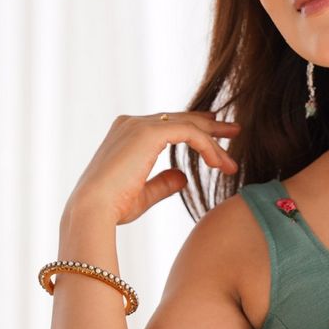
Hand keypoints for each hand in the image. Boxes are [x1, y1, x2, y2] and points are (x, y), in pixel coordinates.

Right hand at [64, 111, 240, 226]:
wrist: (94, 210)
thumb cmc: (113, 208)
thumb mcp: (144, 194)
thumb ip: (164, 183)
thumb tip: (183, 178)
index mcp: (127, 134)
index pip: (168, 125)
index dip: (195, 131)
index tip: (217, 140)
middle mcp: (132, 123)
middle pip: (180, 119)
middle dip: (210, 126)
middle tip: (234, 131)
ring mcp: (140, 125)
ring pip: (188, 126)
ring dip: (214, 142)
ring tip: (231, 161)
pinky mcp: (150, 132)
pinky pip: (189, 133)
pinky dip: (207, 147)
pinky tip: (219, 164)